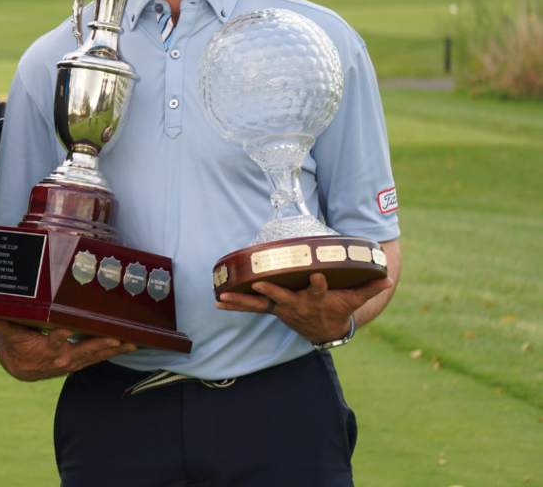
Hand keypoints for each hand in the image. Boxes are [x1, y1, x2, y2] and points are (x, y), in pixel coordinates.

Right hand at [0, 319, 136, 381]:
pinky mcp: (78, 363)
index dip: (62, 335)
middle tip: (116, 337)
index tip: (69, 329)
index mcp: (45, 349)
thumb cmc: (16, 345)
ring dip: (113, 350)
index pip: (55, 341)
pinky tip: (127, 347)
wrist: (19, 368)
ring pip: (95, 356)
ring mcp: (72, 362)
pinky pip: (97, 358)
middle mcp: (62, 358)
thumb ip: (4, 327)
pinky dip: (112, 353)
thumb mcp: (10, 335)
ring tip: (131, 344)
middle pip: (83, 350)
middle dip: (101, 343)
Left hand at [216, 273, 393, 344]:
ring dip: (242, 301)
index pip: (320, 290)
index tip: (317, 276)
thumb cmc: (338, 308)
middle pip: (284, 298)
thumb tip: (387, 278)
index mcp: (318, 299)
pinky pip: (251, 308)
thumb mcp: (354, 299)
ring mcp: (282, 308)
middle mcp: (297, 304)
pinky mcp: (271, 309)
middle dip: (272, 292)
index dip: (319, 284)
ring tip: (224, 298)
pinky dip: (236, 305)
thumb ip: (368, 288)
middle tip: (259, 285)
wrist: (325, 330)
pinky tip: (219, 302)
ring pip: (260, 305)